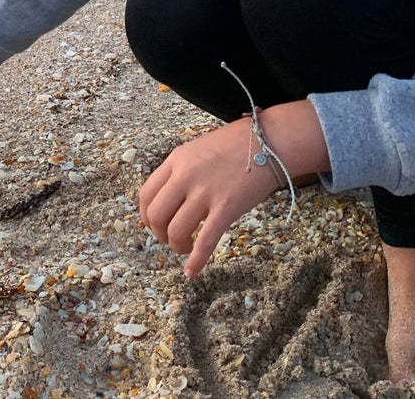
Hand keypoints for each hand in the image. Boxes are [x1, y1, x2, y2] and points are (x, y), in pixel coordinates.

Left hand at [137, 118, 280, 278]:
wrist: (268, 143)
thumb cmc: (235, 146)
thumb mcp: (197, 150)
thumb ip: (181, 172)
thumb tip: (171, 200)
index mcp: (176, 161)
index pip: (146, 194)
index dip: (146, 216)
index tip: (155, 224)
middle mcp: (185, 176)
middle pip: (156, 215)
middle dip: (159, 234)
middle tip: (169, 239)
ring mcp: (205, 193)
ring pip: (176, 231)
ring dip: (177, 246)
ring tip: (185, 248)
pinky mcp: (226, 209)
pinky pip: (205, 241)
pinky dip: (196, 261)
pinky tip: (192, 271)